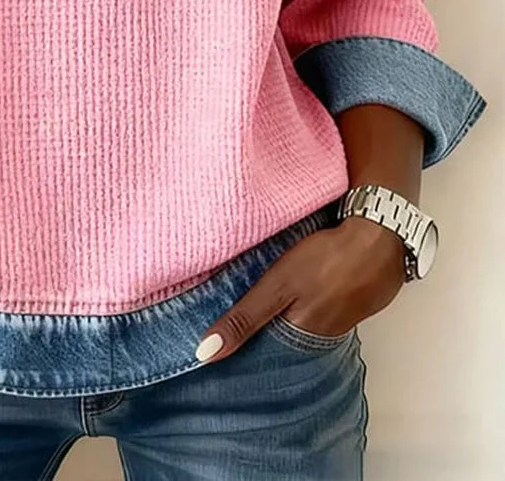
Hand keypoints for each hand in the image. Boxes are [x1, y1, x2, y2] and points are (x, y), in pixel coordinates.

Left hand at [195, 216, 405, 362]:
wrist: (382, 235)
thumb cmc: (327, 260)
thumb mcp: (278, 287)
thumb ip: (244, 318)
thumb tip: (206, 353)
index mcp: (305, 335)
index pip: (269, 350)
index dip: (248, 344)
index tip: (223, 342)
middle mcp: (327, 332)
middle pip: (289, 334)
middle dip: (269, 327)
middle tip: (241, 317)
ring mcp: (347, 314)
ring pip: (310, 317)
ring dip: (293, 309)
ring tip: (272, 299)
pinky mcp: (358, 295)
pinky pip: (329, 302)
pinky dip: (315, 296)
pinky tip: (306, 284)